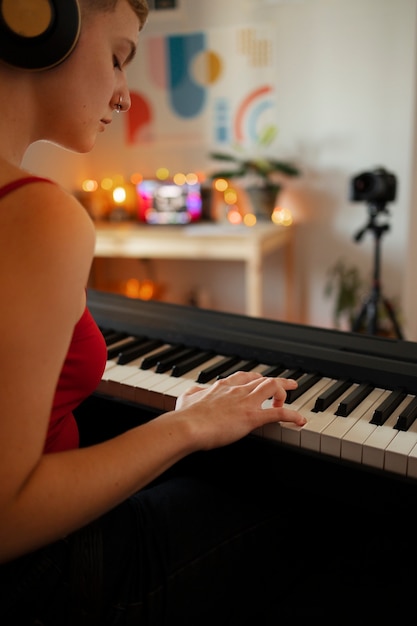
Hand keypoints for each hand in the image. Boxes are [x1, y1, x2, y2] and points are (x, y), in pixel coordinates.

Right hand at [175, 371, 306, 449]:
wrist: (187, 426)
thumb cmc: (185, 416)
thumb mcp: (186, 398)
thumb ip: (193, 393)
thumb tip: (192, 392)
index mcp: (222, 386)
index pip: (244, 376)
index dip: (255, 378)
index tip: (261, 380)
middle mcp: (237, 390)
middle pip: (263, 379)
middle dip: (277, 381)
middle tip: (288, 385)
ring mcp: (246, 402)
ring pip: (273, 388)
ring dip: (285, 392)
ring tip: (293, 396)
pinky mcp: (252, 417)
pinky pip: (278, 413)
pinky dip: (292, 415)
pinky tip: (299, 420)